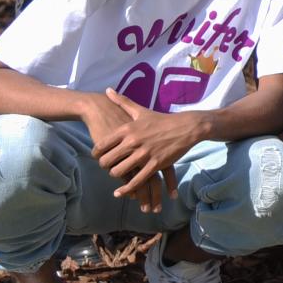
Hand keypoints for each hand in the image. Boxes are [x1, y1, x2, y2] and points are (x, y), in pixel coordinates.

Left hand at [91, 90, 193, 212]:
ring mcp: (144, 154)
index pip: (101, 146)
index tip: (98, 156)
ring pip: (119, 172)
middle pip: (107, 161)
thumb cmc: (161, 119)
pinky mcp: (155, 165)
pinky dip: (127, 189)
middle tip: (108, 166)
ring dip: (116, 176)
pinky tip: (121, 193)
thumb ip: (122, 101)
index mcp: (127, 129)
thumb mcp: (141, 110)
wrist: (186, 127)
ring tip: (117, 174)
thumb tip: (107, 90)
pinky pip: (136, 181)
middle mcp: (133, 142)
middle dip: (105, 166)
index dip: (96, 154)